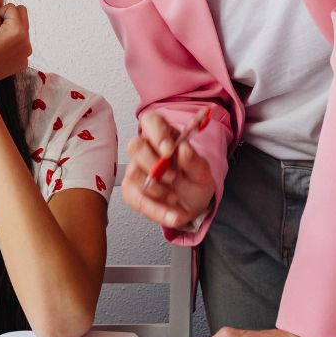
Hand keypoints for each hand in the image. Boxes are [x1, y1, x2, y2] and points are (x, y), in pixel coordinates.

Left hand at [0, 3, 31, 89]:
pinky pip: (12, 8)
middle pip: (22, 18)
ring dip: (1, 17)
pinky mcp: (18, 31)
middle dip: (5, 20)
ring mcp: (25, 41)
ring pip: (19, 11)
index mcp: (21, 57)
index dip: (2, 28)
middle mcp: (27, 49)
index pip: (18, 30)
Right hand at [121, 110, 216, 228]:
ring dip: (157, 189)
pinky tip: (172, 215)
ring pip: (134, 174)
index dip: (157, 133)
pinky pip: (136, 199)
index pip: (151, 121)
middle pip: (135, 145)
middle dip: (153, 163)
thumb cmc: (195, 182)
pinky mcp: (132, 190)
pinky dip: (156, 210)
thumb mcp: (203, 173)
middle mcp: (147, 150)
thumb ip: (195, 162)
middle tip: (173, 177)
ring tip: (176, 198)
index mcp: (165, 136)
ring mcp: (136, 170)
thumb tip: (183, 150)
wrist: (193, 206)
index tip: (169, 150)